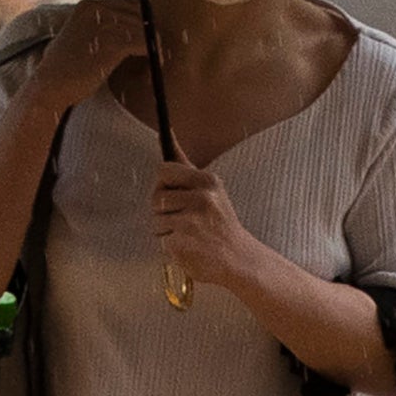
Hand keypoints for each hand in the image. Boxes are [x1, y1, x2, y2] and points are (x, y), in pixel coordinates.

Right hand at [29, 0, 151, 113]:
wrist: (50, 86)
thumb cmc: (64, 69)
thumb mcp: (76, 37)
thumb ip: (96, 27)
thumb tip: (125, 26)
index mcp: (88, 6)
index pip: (128, 7)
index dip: (139, 25)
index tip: (144, 42)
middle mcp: (96, 8)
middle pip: (139, 16)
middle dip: (147, 35)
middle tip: (150, 55)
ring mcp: (105, 24)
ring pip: (144, 30)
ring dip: (151, 48)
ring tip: (149, 66)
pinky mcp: (113, 42)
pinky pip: (145, 44)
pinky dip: (152, 56)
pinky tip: (150, 67)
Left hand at [149, 160, 275, 306]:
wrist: (239, 259)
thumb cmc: (221, 224)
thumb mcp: (212, 190)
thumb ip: (186, 168)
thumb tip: (165, 136)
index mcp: (207, 181)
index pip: (164, 170)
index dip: (164, 183)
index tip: (173, 192)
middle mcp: (200, 199)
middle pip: (156, 196)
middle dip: (163, 209)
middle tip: (184, 218)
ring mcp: (189, 222)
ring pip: (155, 219)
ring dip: (166, 229)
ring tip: (188, 233)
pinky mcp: (180, 243)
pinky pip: (160, 239)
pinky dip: (170, 245)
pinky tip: (188, 246)